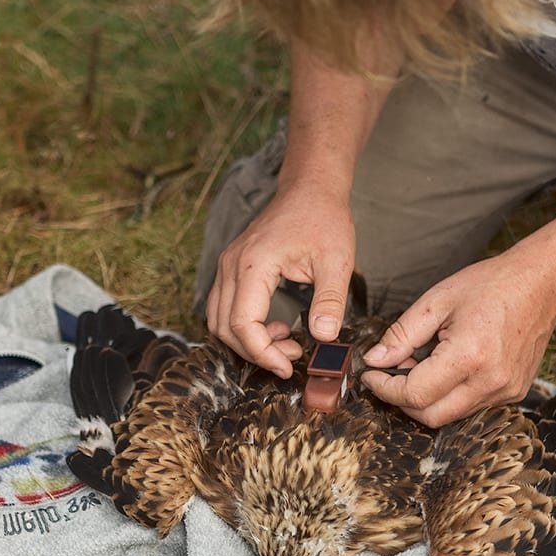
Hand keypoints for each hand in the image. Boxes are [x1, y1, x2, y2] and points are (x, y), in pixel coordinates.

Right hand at [206, 186, 355, 377]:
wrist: (310, 189)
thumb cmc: (323, 218)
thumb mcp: (337, 260)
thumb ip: (330, 300)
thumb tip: (325, 337)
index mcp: (254, 263)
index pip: (242, 323)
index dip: (263, 353)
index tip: (288, 366)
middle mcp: (232, 265)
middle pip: (224, 327)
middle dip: (255, 352)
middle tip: (290, 359)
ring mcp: (227, 265)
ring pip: (219, 320)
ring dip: (248, 341)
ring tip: (287, 343)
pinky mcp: (232, 268)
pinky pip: (226, 307)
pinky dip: (244, 326)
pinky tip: (278, 326)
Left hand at [359, 253, 555, 426]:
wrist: (541, 285)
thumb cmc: (490, 285)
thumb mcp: (437, 301)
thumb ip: (401, 335)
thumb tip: (375, 360)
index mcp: (469, 356)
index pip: (415, 394)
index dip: (385, 388)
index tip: (372, 374)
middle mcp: (490, 382)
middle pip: (430, 416)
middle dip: (401, 400)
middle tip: (392, 371)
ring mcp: (505, 391)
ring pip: (449, 416)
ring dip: (426, 399)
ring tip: (421, 364)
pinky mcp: (513, 393)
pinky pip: (470, 407)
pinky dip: (449, 396)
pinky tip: (446, 369)